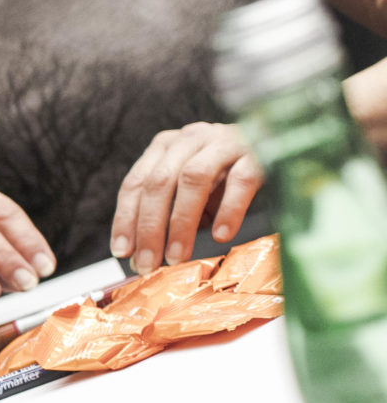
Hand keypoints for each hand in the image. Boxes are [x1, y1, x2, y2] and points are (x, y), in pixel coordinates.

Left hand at [112, 122, 262, 272]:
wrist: (280, 141)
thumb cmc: (226, 173)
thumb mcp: (189, 189)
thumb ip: (167, 211)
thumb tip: (143, 255)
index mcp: (167, 146)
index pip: (136, 182)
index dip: (125, 219)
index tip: (122, 251)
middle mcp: (192, 139)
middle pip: (160, 183)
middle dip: (149, 228)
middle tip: (148, 263)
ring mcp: (225, 142)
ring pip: (194, 180)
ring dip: (181, 223)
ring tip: (177, 256)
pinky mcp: (259, 152)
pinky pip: (240, 181)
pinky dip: (228, 210)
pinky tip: (221, 235)